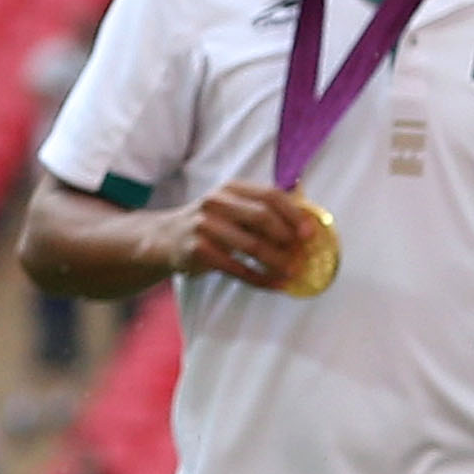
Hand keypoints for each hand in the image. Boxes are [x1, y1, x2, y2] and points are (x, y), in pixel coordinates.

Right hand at [183, 180, 316, 290]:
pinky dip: (259, 278)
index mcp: (231, 188)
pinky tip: (273, 284)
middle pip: (262, 217)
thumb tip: (306, 228)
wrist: (164, 238)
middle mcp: (216, 202)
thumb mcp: (231, 207)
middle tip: (302, 255)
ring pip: (252, 245)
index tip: (310, 233)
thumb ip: (262, 211)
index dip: (294, 214)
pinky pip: (237, 267)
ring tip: (292, 273)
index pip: (269, 195)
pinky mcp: (198, 250)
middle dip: (287, 238)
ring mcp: (204, 225)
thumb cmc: (209, 224)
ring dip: (277, 262)